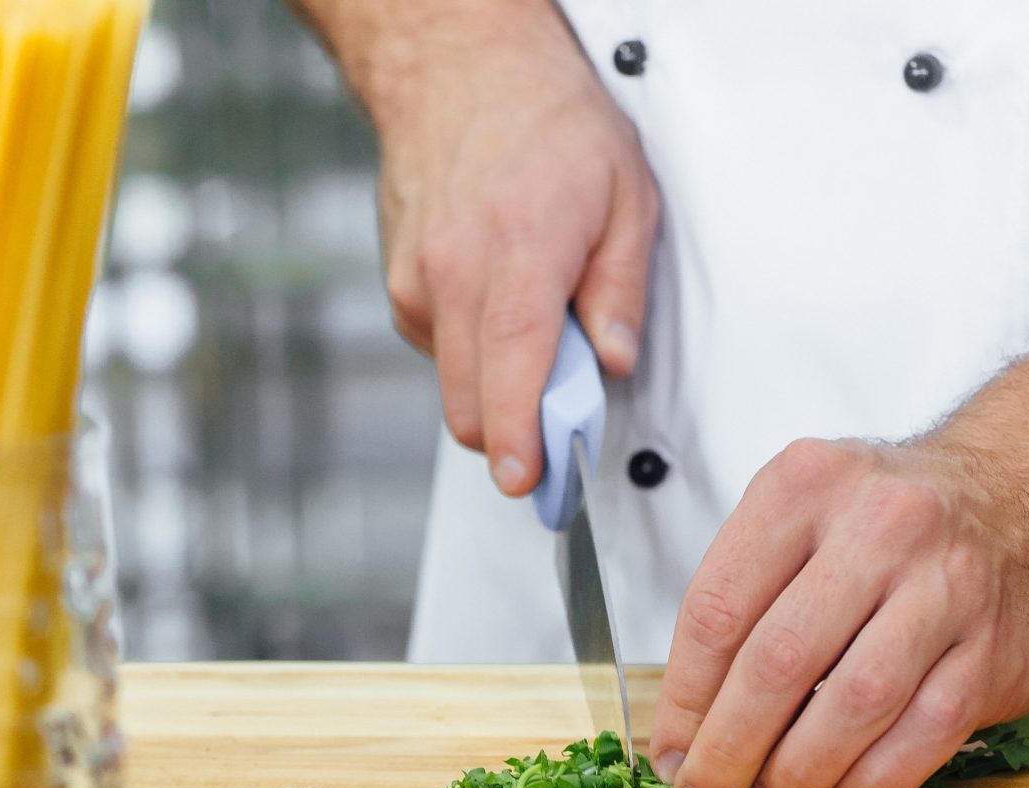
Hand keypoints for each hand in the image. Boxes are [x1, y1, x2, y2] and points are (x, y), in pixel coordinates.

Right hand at [364, 4, 657, 494]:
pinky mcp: (401, 286)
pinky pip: (440, 352)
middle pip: (471, 402)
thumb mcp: (627, 194)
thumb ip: (621, 290)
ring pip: (454, 385)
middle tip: (567, 415)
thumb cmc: (548, 121)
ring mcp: (417, 281)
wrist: (461, 66)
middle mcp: (453, 272)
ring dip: (498, 387)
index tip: (529, 480)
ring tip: (543, 334)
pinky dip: (475, 352)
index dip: (519, 437)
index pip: (510, 369)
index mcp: (517, 251)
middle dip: (518, 430)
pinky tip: (502, 305)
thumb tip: (615, 362)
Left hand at [648, 436, 1028, 787]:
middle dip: (729, 748)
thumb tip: (690, 729)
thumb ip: (744, 600)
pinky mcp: (993, 650)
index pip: (718, 609)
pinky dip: (868, 779)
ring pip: (852, 704)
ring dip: (798, 771)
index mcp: (808, 485)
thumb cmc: (890, 524)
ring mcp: (946, 587)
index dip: (685, 700)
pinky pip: (921, 735)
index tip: (672, 752)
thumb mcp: (804, 515)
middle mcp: (881, 526)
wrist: (1023, 498)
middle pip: (778, 661)